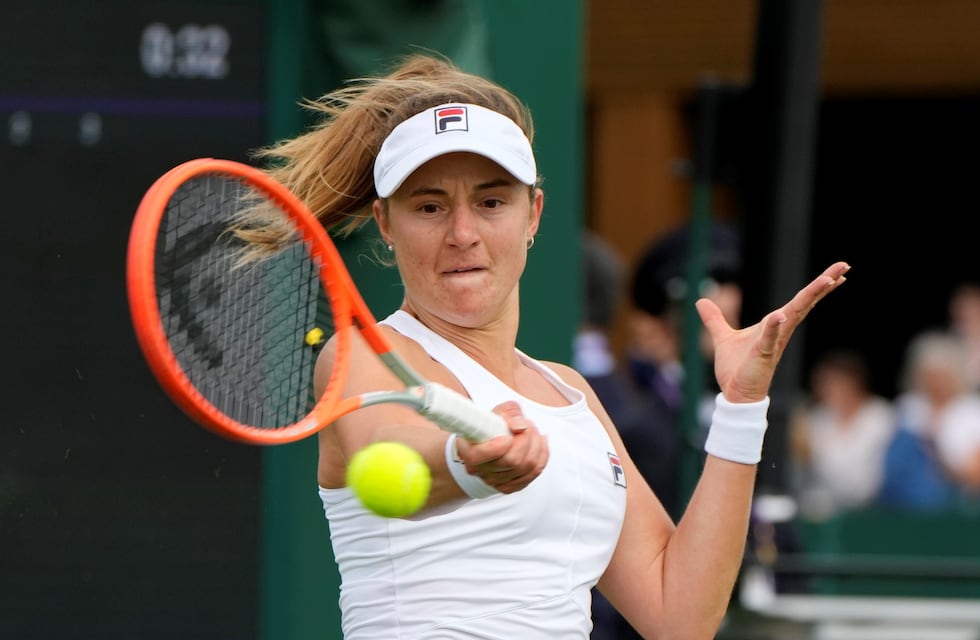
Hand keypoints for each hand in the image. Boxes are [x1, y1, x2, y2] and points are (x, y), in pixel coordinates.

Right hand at [455, 401, 548, 492]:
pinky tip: (540, 442)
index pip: (479, 456)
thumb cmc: (491, 428)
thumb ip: (508, 413)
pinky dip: (542, 454)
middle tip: (527, 424)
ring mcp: (496, 481)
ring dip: (536, 444)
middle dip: (526, 438)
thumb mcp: (496, 412)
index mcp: (469, 451)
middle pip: (511, 461)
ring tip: (533, 430)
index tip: (508, 433)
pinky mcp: (511, 485)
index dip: (497, 446)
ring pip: (527, 467)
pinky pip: (534, 472)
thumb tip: (520, 425)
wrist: (490, 443)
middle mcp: (481, 470)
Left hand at [696, 261, 849, 402]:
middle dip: (824, 284)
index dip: (817, 286)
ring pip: (794, 315)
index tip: (839, 272)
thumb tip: (701, 301)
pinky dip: (774, 326)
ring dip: (810, 297)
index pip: (799, 301)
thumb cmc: (737, 368)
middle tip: (844, 266)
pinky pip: (769, 337)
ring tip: (828, 281)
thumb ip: (714, 319)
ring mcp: (774, 342)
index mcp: (774, 324)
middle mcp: (780, 330)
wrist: (734, 393)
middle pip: (805, 302)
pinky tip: (780, 315)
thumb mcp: (722, 336)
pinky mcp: (763, 354)